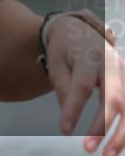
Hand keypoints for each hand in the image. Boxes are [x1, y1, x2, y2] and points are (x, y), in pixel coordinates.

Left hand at [45, 15, 123, 155]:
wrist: (80, 30)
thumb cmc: (65, 50)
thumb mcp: (56, 62)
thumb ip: (62, 86)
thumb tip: (68, 113)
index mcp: (88, 57)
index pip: (82, 86)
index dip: (74, 109)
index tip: (64, 130)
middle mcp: (112, 65)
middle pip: (114, 98)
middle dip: (103, 127)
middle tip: (88, 148)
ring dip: (122, 133)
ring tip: (108, 153)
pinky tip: (120, 143)